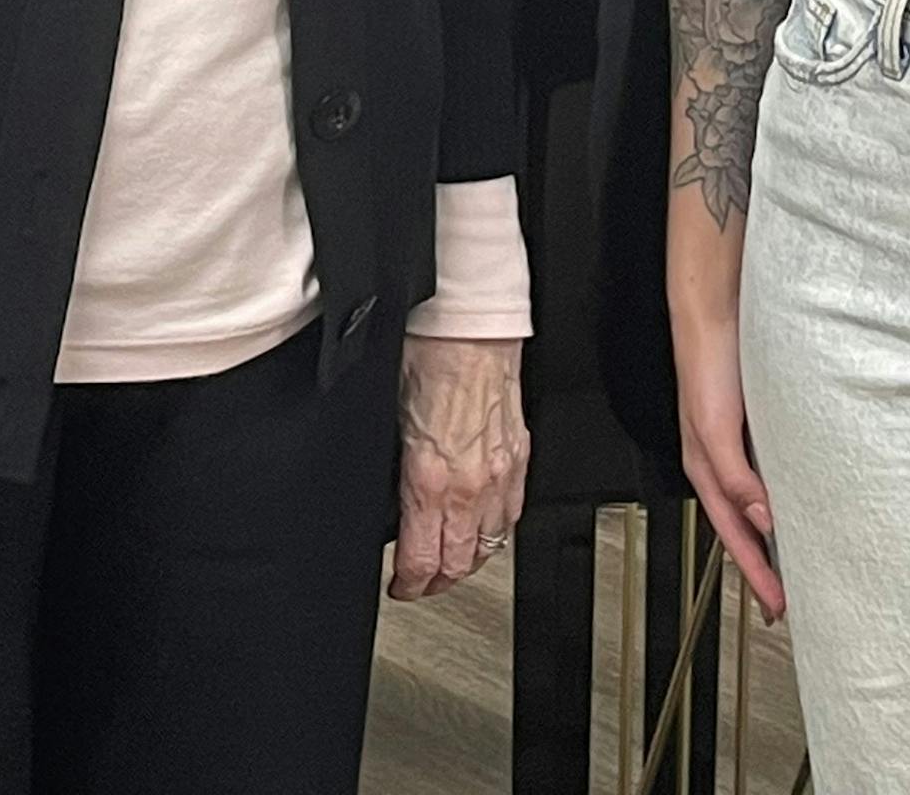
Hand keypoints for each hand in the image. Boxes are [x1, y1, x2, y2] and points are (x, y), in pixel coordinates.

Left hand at [388, 337, 529, 600]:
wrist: (470, 322)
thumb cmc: (427, 354)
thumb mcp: (389, 419)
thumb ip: (393, 467)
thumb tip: (388, 496)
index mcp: (429, 478)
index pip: (422, 560)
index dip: (408, 586)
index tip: (400, 587)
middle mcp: (469, 485)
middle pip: (459, 565)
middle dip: (437, 584)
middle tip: (421, 584)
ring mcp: (500, 473)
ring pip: (490, 546)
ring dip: (469, 561)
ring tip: (452, 562)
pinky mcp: (521, 455)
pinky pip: (513, 513)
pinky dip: (497, 530)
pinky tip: (485, 528)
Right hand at [675, 316, 782, 620]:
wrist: (716, 311)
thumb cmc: (705, 362)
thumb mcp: (714, 427)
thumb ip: (735, 476)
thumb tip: (762, 521)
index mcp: (705, 468)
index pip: (734, 535)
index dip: (754, 573)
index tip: (776, 607)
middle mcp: (721, 460)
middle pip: (744, 525)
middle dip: (762, 564)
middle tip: (789, 597)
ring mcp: (738, 442)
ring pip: (758, 501)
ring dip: (775, 531)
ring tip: (800, 556)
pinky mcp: (757, 423)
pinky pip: (771, 471)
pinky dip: (784, 494)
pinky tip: (803, 496)